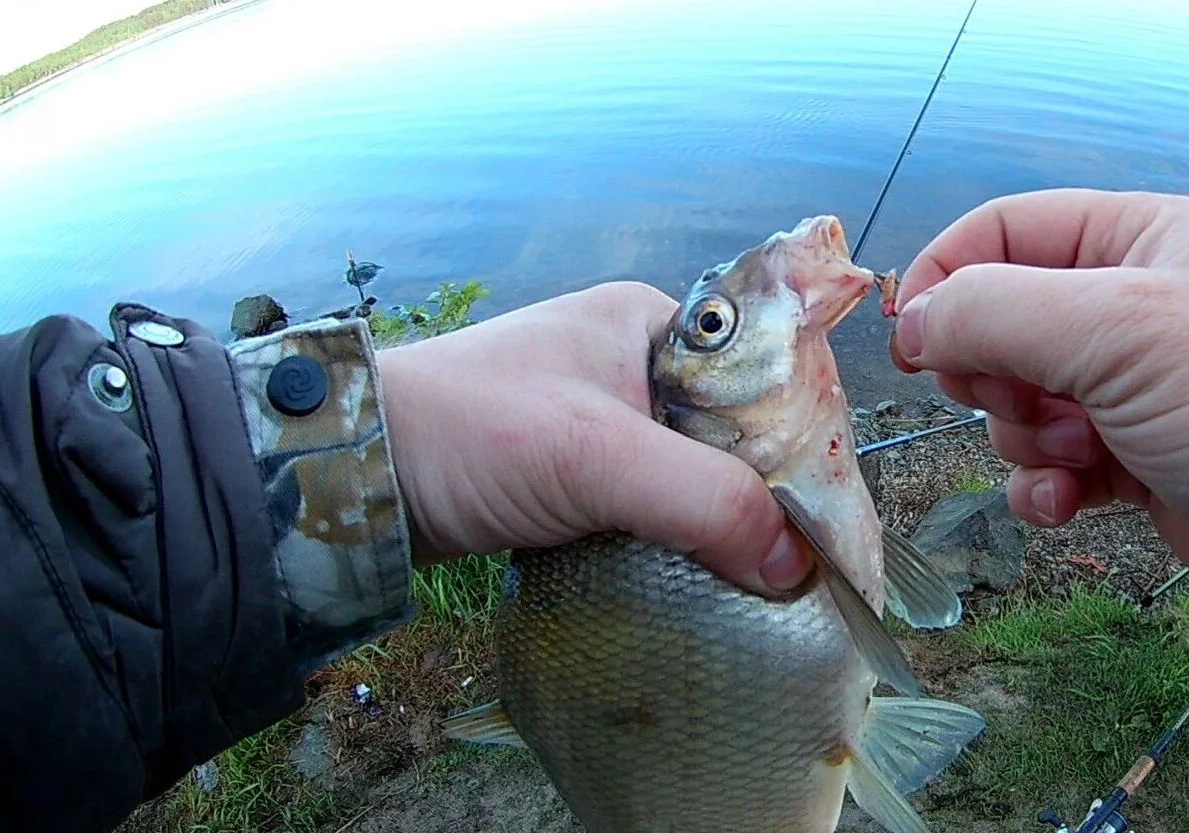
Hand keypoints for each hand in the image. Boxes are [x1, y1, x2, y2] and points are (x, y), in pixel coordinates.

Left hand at [377, 282, 808, 596]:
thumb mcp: (596, 456)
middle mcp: (642, 364)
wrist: (355, 476)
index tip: (833, 515)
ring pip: (700, 476)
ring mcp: (609, 421)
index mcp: (660, 325)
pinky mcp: (580, 475)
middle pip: (742, 434)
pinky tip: (702, 580)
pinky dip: (681, 542)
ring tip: (764, 581)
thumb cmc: (471, 431)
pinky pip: (658, 508)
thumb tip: (798, 566)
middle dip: (769, 495)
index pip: (771, 374)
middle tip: (804, 563)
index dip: (809, 443)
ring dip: (723, 526)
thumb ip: (704, 501)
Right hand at [889, 189, 1188, 616]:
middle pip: (994, 323)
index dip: (944, 280)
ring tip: (1085, 455)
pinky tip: (1072, 503)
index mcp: (1132, 236)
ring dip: (1026, 437)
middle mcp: (1124, 301)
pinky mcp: (1125, 455)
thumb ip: (995, 311)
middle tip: (1024, 401)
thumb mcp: (1117, 330)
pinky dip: (1044, 486)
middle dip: (992, 374)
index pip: (997, 232)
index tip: (913, 345)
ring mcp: (1124, 383)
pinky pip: (1044, 462)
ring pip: (1012, 400)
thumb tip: (911, 323)